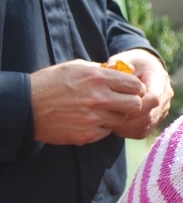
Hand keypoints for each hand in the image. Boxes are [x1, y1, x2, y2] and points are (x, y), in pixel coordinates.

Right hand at [30, 59, 145, 144]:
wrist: (26, 107)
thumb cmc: (52, 83)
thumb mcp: (77, 67)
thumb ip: (103, 70)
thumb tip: (126, 71)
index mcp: (98, 78)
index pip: (135, 85)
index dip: (136, 88)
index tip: (132, 90)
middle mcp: (99, 98)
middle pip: (136, 105)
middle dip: (133, 103)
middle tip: (124, 102)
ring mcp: (94, 119)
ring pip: (122, 119)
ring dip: (117, 115)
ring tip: (103, 110)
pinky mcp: (87, 135)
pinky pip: (107, 131)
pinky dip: (103, 126)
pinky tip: (90, 120)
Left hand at [108, 49, 172, 138]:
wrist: (145, 69)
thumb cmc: (132, 64)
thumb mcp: (124, 59)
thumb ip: (117, 64)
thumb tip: (111, 69)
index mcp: (159, 78)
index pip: (154, 98)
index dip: (136, 105)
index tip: (116, 105)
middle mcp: (166, 95)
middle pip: (150, 115)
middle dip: (127, 118)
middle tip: (107, 117)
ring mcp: (163, 108)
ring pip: (147, 125)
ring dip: (127, 127)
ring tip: (109, 121)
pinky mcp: (157, 119)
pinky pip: (144, 131)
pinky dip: (129, 131)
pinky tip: (115, 124)